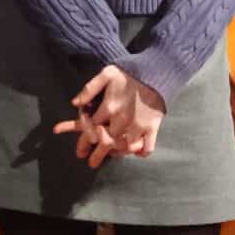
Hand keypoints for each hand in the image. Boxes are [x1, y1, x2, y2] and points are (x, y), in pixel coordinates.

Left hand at [52, 64, 166, 165]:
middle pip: (105, 143)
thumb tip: (75, 104)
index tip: (80, 151)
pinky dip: (141, 152)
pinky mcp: (153, 127)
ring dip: (116, 154)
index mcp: (108, 108)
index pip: (91, 130)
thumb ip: (89, 88)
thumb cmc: (131, 72)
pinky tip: (136, 152)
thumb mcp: (107, 73)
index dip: (84, 141)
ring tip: (112, 156)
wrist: (159, 70)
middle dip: (97, 155)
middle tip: (92, 163)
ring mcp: (138, 125)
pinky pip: (147, 147)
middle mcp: (122, 120)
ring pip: (124, 148)